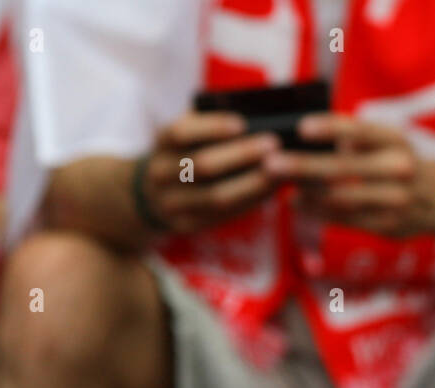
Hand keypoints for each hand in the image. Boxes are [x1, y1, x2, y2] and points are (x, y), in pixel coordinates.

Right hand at [138, 110, 282, 232]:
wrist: (154, 193)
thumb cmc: (188, 151)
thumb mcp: (190, 132)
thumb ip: (213, 123)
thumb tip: (259, 116)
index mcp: (162, 142)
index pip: (181, 133)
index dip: (211, 127)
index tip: (243, 123)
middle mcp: (160, 174)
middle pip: (202, 166)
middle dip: (241, 155)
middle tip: (274, 145)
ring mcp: (170, 204)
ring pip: (215, 197)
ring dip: (251, 184)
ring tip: (280, 170)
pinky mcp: (185, 225)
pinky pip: (221, 216)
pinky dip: (249, 202)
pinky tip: (270, 190)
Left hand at [263, 113, 434, 238]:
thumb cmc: (401, 163)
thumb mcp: (388, 142)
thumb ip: (355, 140)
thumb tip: (304, 137)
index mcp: (396, 142)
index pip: (360, 131)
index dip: (330, 128)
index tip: (301, 127)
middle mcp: (398, 170)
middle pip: (343, 169)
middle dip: (303, 166)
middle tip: (270, 162)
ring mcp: (393, 201)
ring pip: (339, 198)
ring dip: (304, 191)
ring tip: (276, 182)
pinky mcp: (385, 226)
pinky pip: (343, 219)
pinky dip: (315, 210)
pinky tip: (296, 202)